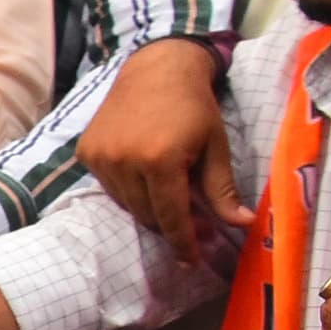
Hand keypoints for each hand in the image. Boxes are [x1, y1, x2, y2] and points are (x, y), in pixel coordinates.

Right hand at [77, 36, 239, 262]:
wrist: (156, 68)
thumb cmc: (194, 106)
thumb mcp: (215, 146)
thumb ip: (223, 190)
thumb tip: (244, 224)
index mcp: (160, 160)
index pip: (171, 217)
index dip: (183, 243)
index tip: (190, 260)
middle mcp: (124, 161)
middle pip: (147, 215)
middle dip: (169, 224)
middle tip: (191, 223)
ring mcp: (101, 157)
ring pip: (126, 204)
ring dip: (148, 206)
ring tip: (168, 192)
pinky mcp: (87, 151)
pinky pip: (109, 186)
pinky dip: (128, 189)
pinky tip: (144, 174)